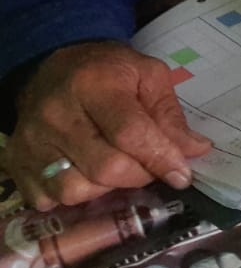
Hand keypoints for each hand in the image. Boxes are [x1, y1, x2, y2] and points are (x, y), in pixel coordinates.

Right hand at [4, 41, 212, 209]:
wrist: (54, 67)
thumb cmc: (109, 72)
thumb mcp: (148, 76)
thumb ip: (170, 114)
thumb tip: (196, 151)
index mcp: (94, 85)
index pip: (130, 133)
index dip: (160, 159)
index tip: (183, 175)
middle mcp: (56, 115)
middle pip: (106, 168)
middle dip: (140, 175)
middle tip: (151, 166)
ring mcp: (31, 141)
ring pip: (75, 190)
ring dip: (107, 189)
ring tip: (117, 168)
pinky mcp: (16, 162)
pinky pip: (48, 200)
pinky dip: (74, 196)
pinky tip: (87, 174)